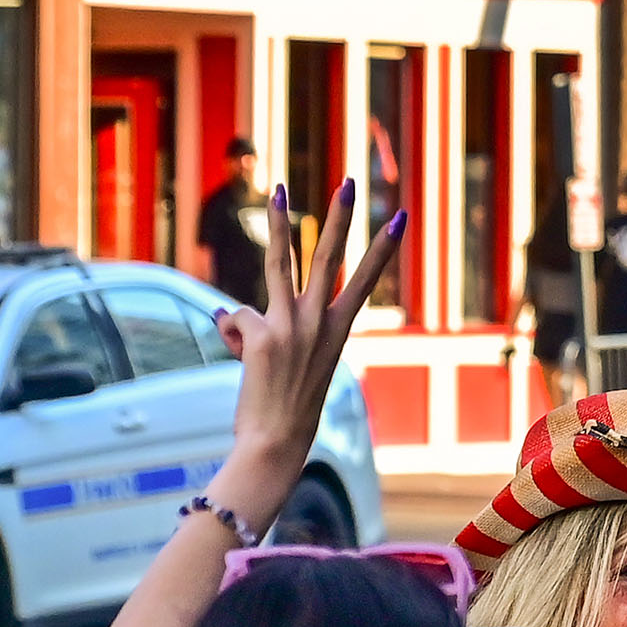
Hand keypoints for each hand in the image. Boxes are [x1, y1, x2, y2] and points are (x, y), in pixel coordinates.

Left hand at [211, 178, 399, 524]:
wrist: (275, 443)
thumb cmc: (285, 410)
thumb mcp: (287, 364)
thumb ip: (260, 331)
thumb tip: (228, 311)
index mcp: (337, 330)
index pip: (363, 279)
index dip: (383, 247)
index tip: (399, 217)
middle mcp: (319, 323)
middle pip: (330, 257)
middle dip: (341, 217)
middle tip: (350, 182)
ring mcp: (292, 326)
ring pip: (282, 262)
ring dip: (280, 223)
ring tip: (279, 191)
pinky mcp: (262, 337)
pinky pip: (236, 320)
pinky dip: (231, 336)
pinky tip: (236, 356)